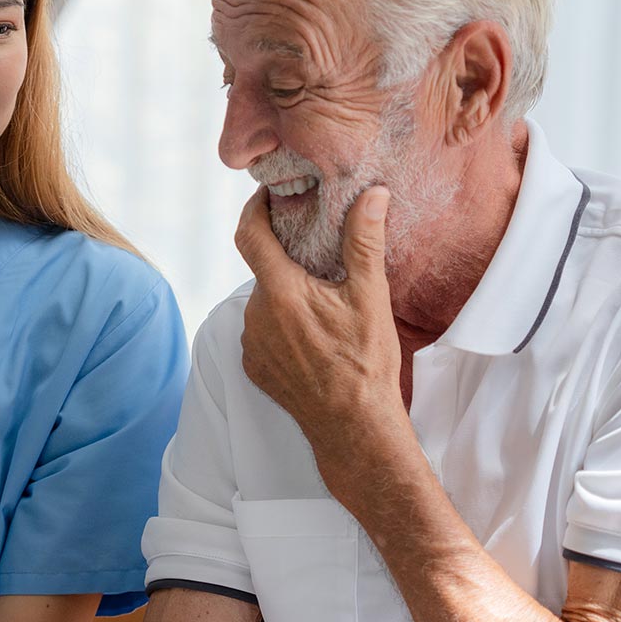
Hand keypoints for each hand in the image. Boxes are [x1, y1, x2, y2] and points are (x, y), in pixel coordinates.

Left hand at [233, 185, 411, 501]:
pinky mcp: (252, 366)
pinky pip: (261, 333)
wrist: (352, 426)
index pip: (249, 234)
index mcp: (281, 292)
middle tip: (317, 258)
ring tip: (322, 304)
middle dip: (286, 260)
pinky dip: (281, 326)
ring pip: (264, 303)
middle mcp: (256, 315)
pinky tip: (312, 336)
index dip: (253, 208)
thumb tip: (372, 196)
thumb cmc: (364, 363)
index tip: (266, 195)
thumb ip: (364, 242)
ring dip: (285, 296)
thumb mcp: (370, 298)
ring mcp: (250, 342)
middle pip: (263, 270)